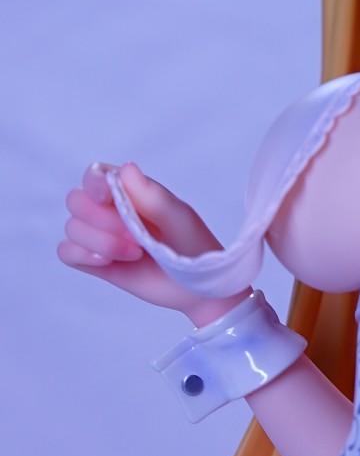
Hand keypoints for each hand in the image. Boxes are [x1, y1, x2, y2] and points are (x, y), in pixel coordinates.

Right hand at [58, 163, 237, 322]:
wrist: (196, 287)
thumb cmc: (192, 245)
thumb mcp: (178, 218)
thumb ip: (151, 195)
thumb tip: (126, 168)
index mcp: (129, 190)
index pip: (94, 175)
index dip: (94, 184)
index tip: (108, 199)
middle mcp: (109, 210)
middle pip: (76, 201)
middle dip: (101, 220)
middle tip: (135, 236)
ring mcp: (100, 236)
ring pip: (72, 228)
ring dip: (100, 242)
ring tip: (134, 253)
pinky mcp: (94, 262)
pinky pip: (66, 252)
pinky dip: (83, 256)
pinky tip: (108, 262)